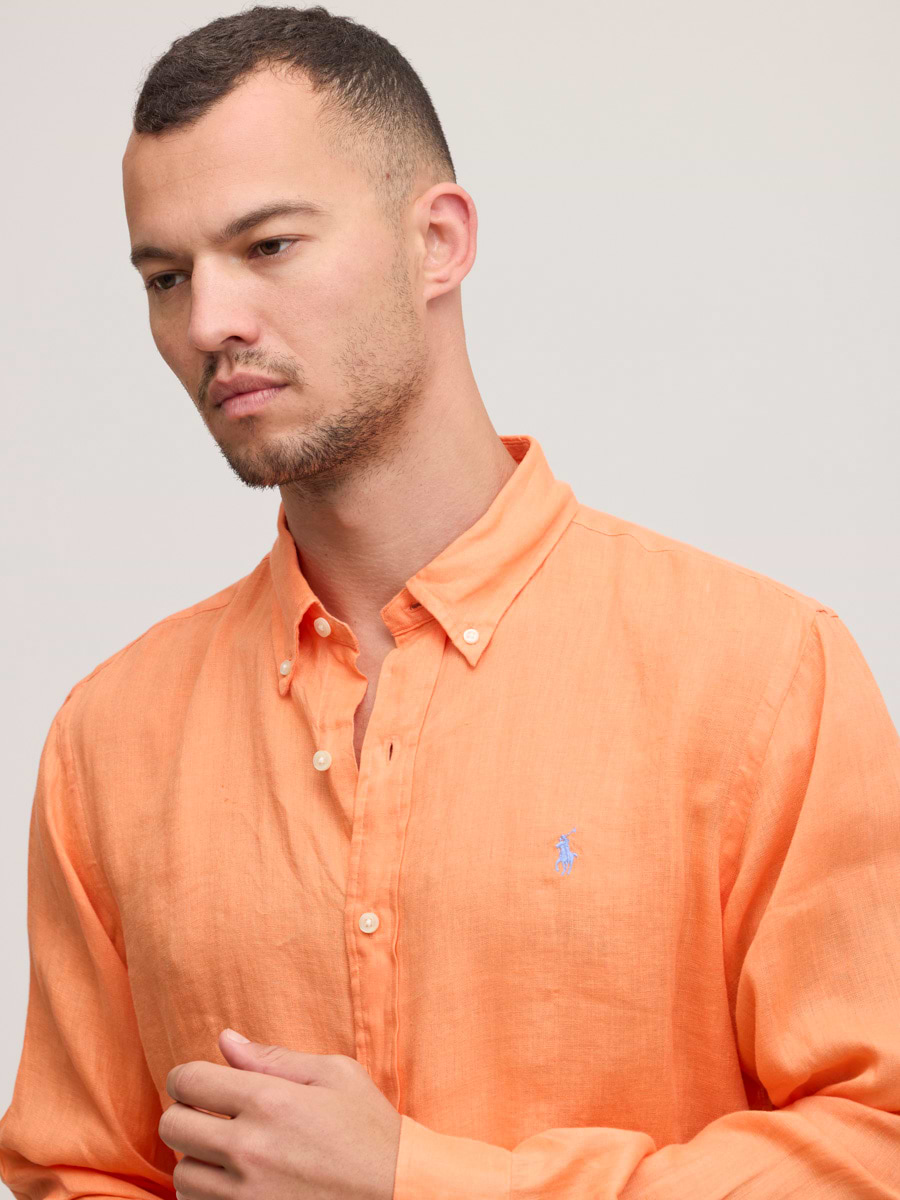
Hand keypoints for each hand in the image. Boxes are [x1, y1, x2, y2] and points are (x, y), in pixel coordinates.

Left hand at [160, 1028, 401, 1199]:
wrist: (398, 1194)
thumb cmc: (369, 1131)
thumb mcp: (336, 1075)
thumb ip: (274, 1058)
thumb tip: (225, 1040)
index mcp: (270, 1101)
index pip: (189, 1081)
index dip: (187, 1077)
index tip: (199, 1084)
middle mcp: (249, 1150)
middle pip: (173, 1126)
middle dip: (186, 1115)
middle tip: (211, 1117)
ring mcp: (244, 1197)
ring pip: (181, 1174)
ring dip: (197, 1160)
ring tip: (228, 1155)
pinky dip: (206, 1195)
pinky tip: (233, 1184)